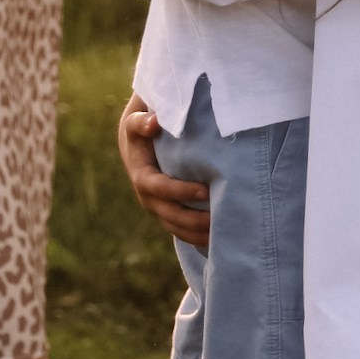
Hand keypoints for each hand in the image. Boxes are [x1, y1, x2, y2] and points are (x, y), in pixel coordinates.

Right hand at [118, 98, 211, 245]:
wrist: (138, 140)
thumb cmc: (144, 126)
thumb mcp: (137, 119)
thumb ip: (141, 121)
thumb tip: (154, 123)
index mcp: (141, 174)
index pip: (159, 187)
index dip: (180, 191)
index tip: (204, 191)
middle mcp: (147, 196)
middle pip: (169, 214)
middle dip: (193, 219)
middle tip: (219, 217)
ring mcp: (157, 207)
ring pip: (175, 227)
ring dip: (196, 233)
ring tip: (221, 234)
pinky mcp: (167, 212)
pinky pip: (181, 229)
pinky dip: (196, 236)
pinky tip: (217, 239)